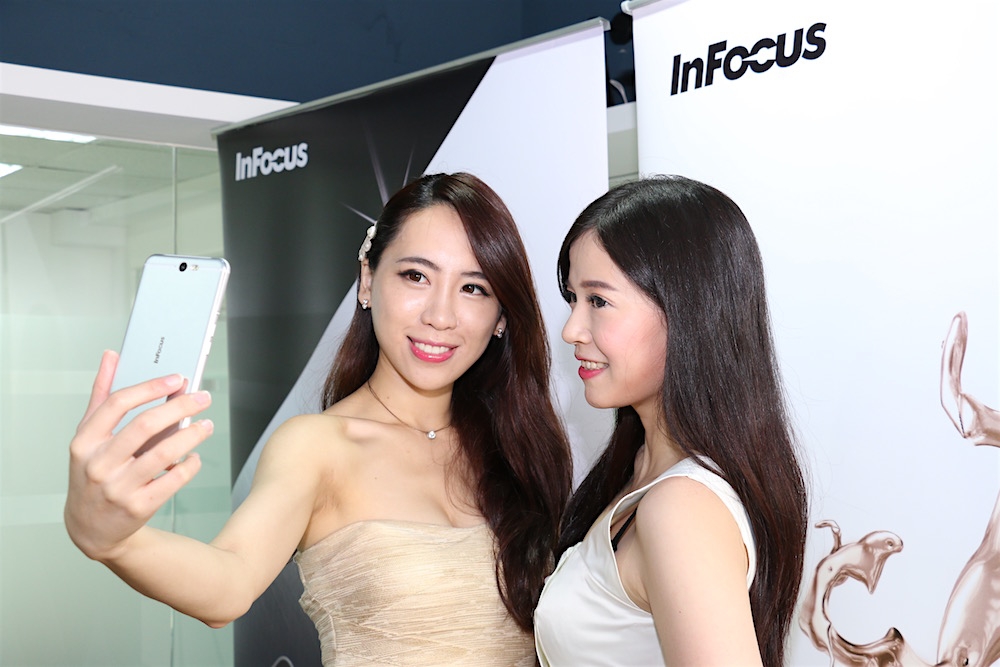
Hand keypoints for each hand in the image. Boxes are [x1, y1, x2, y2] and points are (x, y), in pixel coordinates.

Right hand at [64, 350, 213, 561]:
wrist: (90, 528)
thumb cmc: (93, 473)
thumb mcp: (89, 436)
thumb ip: (102, 395)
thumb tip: (112, 355)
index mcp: (85, 441)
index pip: (118, 403)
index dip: (151, 387)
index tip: (177, 378)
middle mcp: (98, 463)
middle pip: (145, 425)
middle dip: (180, 406)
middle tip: (203, 398)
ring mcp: (117, 487)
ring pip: (164, 453)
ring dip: (192, 436)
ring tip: (207, 426)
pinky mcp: (138, 507)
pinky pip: (173, 480)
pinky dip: (190, 466)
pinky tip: (195, 457)